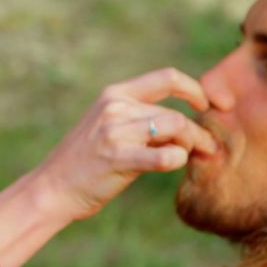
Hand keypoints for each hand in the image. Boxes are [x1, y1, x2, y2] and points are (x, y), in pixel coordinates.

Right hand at [33, 67, 216, 221]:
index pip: (167, 78)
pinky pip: (166, 155)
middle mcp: (114, 107)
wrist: (52, 188)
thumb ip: (143, 120)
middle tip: (207, 150)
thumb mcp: (111, 128)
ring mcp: (114, 131)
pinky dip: (177, 160)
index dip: (197, 90)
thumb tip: (190, 124)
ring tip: (190, 158)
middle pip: (175, 114)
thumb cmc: (87, 162)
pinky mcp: (117, 157)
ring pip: (176, 129)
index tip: (213, 106)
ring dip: (191, 146)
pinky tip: (172, 164)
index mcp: (114, 95)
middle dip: (198, 133)